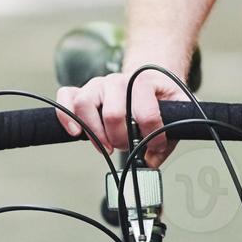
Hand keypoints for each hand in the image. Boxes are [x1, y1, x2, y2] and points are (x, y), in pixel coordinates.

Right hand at [55, 68, 190, 167]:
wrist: (147, 80)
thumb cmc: (158, 97)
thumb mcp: (175, 112)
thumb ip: (168, 138)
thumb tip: (150, 161)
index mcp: (142, 82)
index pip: (145, 114)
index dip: (153, 137)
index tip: (156, 146)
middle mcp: (116, 81)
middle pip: (113, 114)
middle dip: (121, 139)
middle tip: (127, 146)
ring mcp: (96, 85)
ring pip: (85, 105)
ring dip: (95, 133)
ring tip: (105, 146)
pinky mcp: (80, 92)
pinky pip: (66, 98)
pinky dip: (66, 116)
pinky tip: (75, 132)